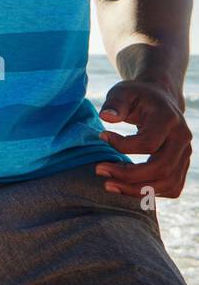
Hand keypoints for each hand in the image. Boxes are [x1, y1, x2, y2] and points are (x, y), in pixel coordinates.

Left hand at [96, 80, 192, 198]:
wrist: (159, 99)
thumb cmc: (137, 96)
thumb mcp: (122, 92)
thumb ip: (115, 103)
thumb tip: (107, 117)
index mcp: (169, 120)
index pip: (148, 143)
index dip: (122, 146)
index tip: (102, 136)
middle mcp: (182, 139)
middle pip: (161, 168)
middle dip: (127, 175)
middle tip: (99, 170)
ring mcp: (185, 154)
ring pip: (168, 183)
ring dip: (136, 189)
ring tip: (108, 184)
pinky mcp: (182, 165)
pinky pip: (171, 188)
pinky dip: (149, 193)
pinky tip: (125, 186)